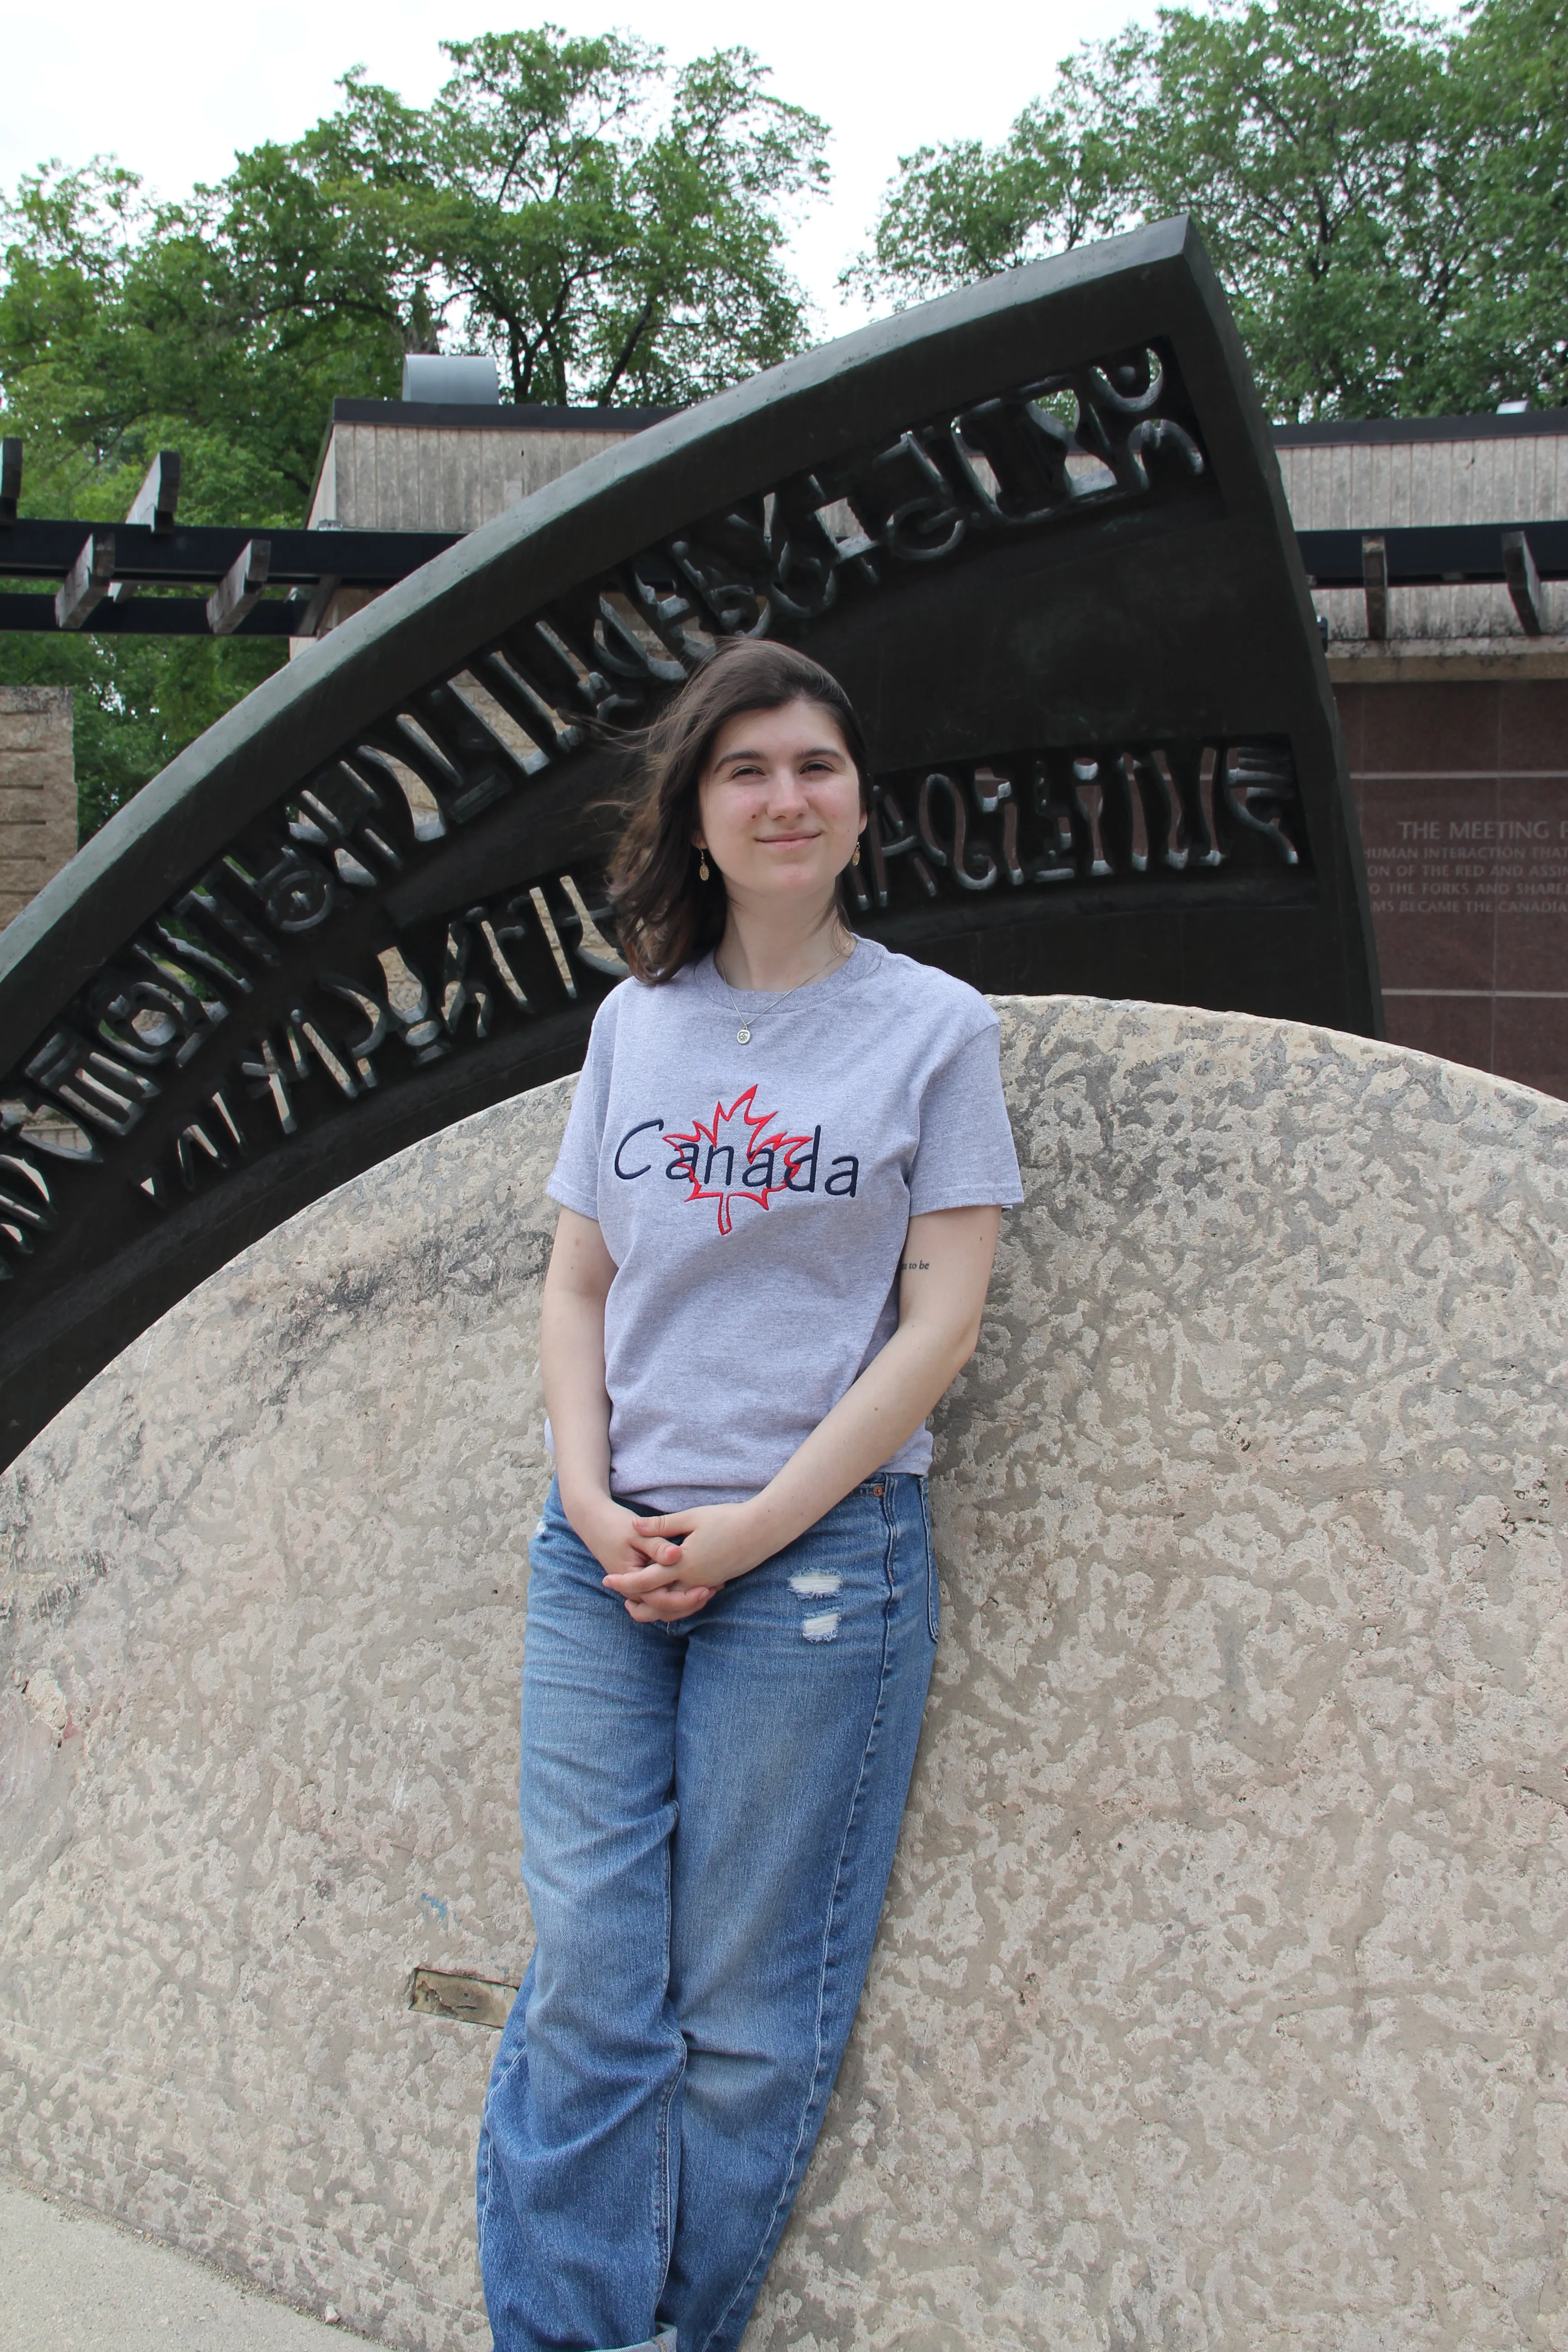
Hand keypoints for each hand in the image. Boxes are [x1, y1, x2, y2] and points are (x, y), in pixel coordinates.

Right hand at [563, 1489, 717, 1622]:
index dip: (685, 1598)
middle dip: (690, 1604)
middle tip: (715, 1589)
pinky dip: (681, 1594)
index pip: (661, 1600)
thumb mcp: (637, 1532)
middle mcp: (634, 1590)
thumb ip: (657, 1545)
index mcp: (631, 1580)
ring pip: (666, 1608)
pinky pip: (664, 1597)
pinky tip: (701, 1582)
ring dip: (688, 1602)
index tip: (707, 1587)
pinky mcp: (644, 1583)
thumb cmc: (615, 1524)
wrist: (594, 1522)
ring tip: (713, 1587)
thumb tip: (677, 1555)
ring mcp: (638, 1589)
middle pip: (666, 1610)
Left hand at [602, 1502, 771, 1621]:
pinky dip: (677, 1602)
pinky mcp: (716, 1583)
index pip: (645, 1581)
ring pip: (676, 1606)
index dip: (624, 1583)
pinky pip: (691, 1600)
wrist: (763, 1530)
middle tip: (622, 1600)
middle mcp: (693, 1580)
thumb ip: (662, 1526)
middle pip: (658, 1603)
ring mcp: (706, 1584)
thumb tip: (635, 1526)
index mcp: (683, 1564)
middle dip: (638, 1603)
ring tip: (642, 1599)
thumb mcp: (692, 1517)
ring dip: (657, 1606)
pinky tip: (671, 1593)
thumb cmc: (727, 1519)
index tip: (607, 1580)